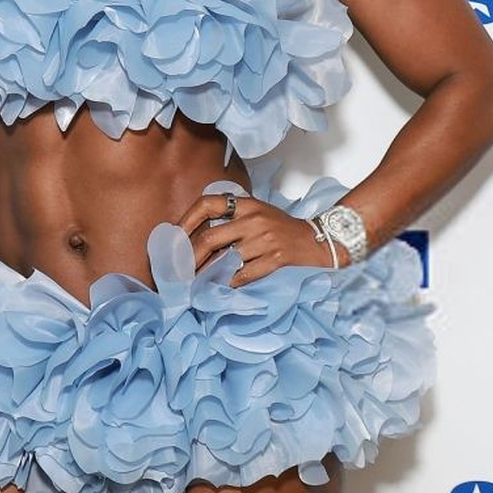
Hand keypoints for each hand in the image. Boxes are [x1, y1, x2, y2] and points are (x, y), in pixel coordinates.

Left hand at [175, 190, 340, 286]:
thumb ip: (230, 219)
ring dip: (205, 275)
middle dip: (188, 258)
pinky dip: (229, 283)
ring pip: (223, 260)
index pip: (207, 204)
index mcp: (246, 204)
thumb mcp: (257, 213)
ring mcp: (265, 240)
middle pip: (209, 238)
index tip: (174, 237)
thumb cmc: (282, 229)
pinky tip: (222, 287)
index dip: (186, 220)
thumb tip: (194, 238)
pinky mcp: (275, 259)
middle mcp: (253, 219)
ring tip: (194, 283)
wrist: (318, 241)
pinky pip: (243, 275)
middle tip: (178, 270)